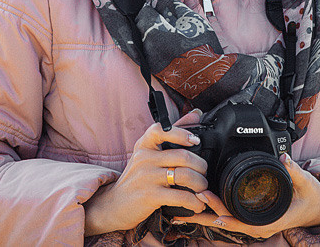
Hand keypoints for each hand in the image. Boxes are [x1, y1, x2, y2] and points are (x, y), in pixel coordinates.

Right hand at [83, 110, 207, 235]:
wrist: (115, 204)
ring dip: (200, 183)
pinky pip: (180, 196)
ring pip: (184, 175)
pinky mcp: (150, 196)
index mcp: (144, 145)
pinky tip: (198, 204)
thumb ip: (172, 134)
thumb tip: (196, 114)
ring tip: (202, 188)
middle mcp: (144, 158)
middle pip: (182, 156)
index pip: (161, 130)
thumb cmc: (137, 177)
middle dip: (201, 166)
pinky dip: (194, 201)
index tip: (195, 141)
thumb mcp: (148, 153)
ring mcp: (147, 177)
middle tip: (204, 172)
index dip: (182, 133)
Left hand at [171, 153, 319, 239]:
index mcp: (270, 220)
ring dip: (207, 213)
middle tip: (189, 200)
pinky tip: (200, 205)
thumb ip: (294, 171)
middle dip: (207, 212)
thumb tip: (285, 158)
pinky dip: (215, 211)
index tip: (207, 204)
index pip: (242, 221)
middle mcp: (259, 225)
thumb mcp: (305, 183)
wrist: (318, 207)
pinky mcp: (251, 216)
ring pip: (226, 220)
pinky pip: (230, 216)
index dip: (224, 214)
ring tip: (184, 209)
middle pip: (228, 221)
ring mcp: (254, 222)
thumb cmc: (311, 197)